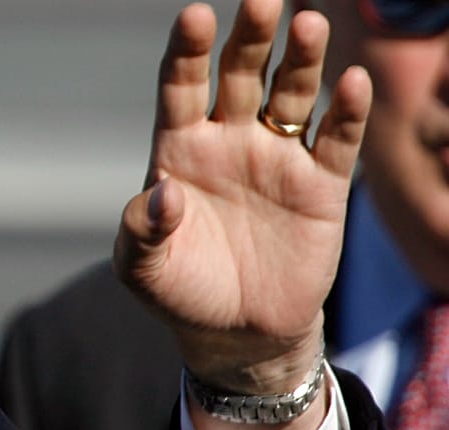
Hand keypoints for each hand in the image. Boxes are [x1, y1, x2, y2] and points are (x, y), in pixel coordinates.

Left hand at [114, 0, 369, 403]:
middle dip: (250, 37)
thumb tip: (161, 194)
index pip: (182, 87)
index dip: (188, 52)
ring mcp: (277, 157)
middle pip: (239, 74)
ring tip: (308, 23)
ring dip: (301, 60)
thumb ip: (142, 230)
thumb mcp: (142, 269)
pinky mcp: (320, 184)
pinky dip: (347, 111)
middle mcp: (229, 140)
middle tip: (261, 0)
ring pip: (291, 94)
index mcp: (179, 149)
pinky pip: (337, 139)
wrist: (235, 334)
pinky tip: (350, 82)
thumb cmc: (178, 291)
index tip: (194, 16)